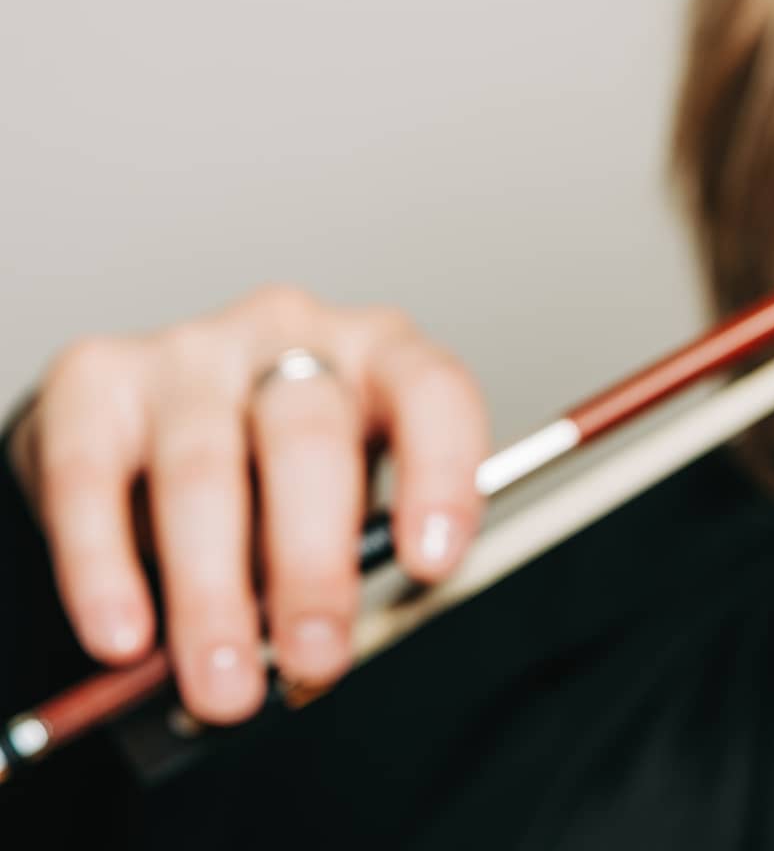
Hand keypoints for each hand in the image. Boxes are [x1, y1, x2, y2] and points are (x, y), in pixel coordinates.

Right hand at [8, 286, 487, 723]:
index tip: (430, 565)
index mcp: (381, 356)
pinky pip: (90, 480)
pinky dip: (105, 570)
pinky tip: (124, 635)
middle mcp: (291, 335)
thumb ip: (348, 561)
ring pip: (204, 469)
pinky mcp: (92, 381)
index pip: (433, 393)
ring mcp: (189, 351)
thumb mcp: (341, 502)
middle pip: (310, 439)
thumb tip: (319, 660)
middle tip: (315, 657)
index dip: (441, 476)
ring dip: (213, 593)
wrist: (147, 429)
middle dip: (314, 564)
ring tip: (223, 681)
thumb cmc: (274, 474)